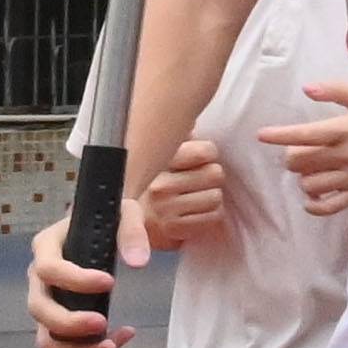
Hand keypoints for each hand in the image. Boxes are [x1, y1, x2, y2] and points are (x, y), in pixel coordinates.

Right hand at [26, 217, 119, 347]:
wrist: (103, 229)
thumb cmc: (109, 219)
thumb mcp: (125, 213)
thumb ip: (132, 232)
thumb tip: (138, 263)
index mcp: (46, 246)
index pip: (48, 268)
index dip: (76, 280)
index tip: (110, 282)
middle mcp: (38, 277)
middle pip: (38, 308)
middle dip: (69, 322)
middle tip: (103, 323)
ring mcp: (45, 301)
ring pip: (45, 336)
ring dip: (74, 347)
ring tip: (109, 345)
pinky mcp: (57, 320)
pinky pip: (63, 345)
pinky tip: (118, 339)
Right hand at [136, 134, 235, 254]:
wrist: (132, 227)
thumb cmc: (153, 186)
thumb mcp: (160, 157)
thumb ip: (177, 138)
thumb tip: (189, 118)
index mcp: (157, 163)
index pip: (205, 151)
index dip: (209, 154)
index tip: (202, 158)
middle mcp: (159, 185)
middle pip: (215, 174)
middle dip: (212, 177)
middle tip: (201, 181)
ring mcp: (166, 210)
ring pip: (216, 197)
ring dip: (212, 198)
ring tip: (197, 197)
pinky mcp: (174, 230)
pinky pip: (213, 217)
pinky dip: (211, 215)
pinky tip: (197, 213)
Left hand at [266, 79, 347, 218]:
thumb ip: (337, 92)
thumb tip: (307, 88)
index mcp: (345, 129)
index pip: (303, 134)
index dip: (279, 134)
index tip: (262, 135)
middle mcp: (344, 155)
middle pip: (298, 162)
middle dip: (293, 157)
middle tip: (302, 153)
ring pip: (308, 184)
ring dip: (305, 178)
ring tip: (315, 172)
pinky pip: (326, 207)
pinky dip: (314, 205)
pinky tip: (314, 197)